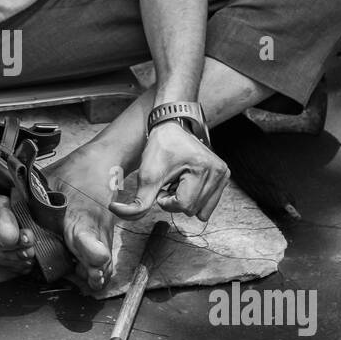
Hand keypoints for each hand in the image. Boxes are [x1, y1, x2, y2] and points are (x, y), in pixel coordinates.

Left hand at [109, 122, 229, 221]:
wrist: (172, 128)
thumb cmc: (160, 148)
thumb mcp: (146, 175)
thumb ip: (136, 201)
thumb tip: (116, 211)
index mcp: (203, 168)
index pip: (183, 206)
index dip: (166, 200)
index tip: (163, 183)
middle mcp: (219, 172)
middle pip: (192, 210)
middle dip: (176, 200)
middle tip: (170, 180)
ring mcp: (223, 174)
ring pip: (201, 210)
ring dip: (185, 200)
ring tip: (179, 181)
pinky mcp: (224, 176)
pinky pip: (208, 204)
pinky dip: (194, 198)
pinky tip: (187, 182)